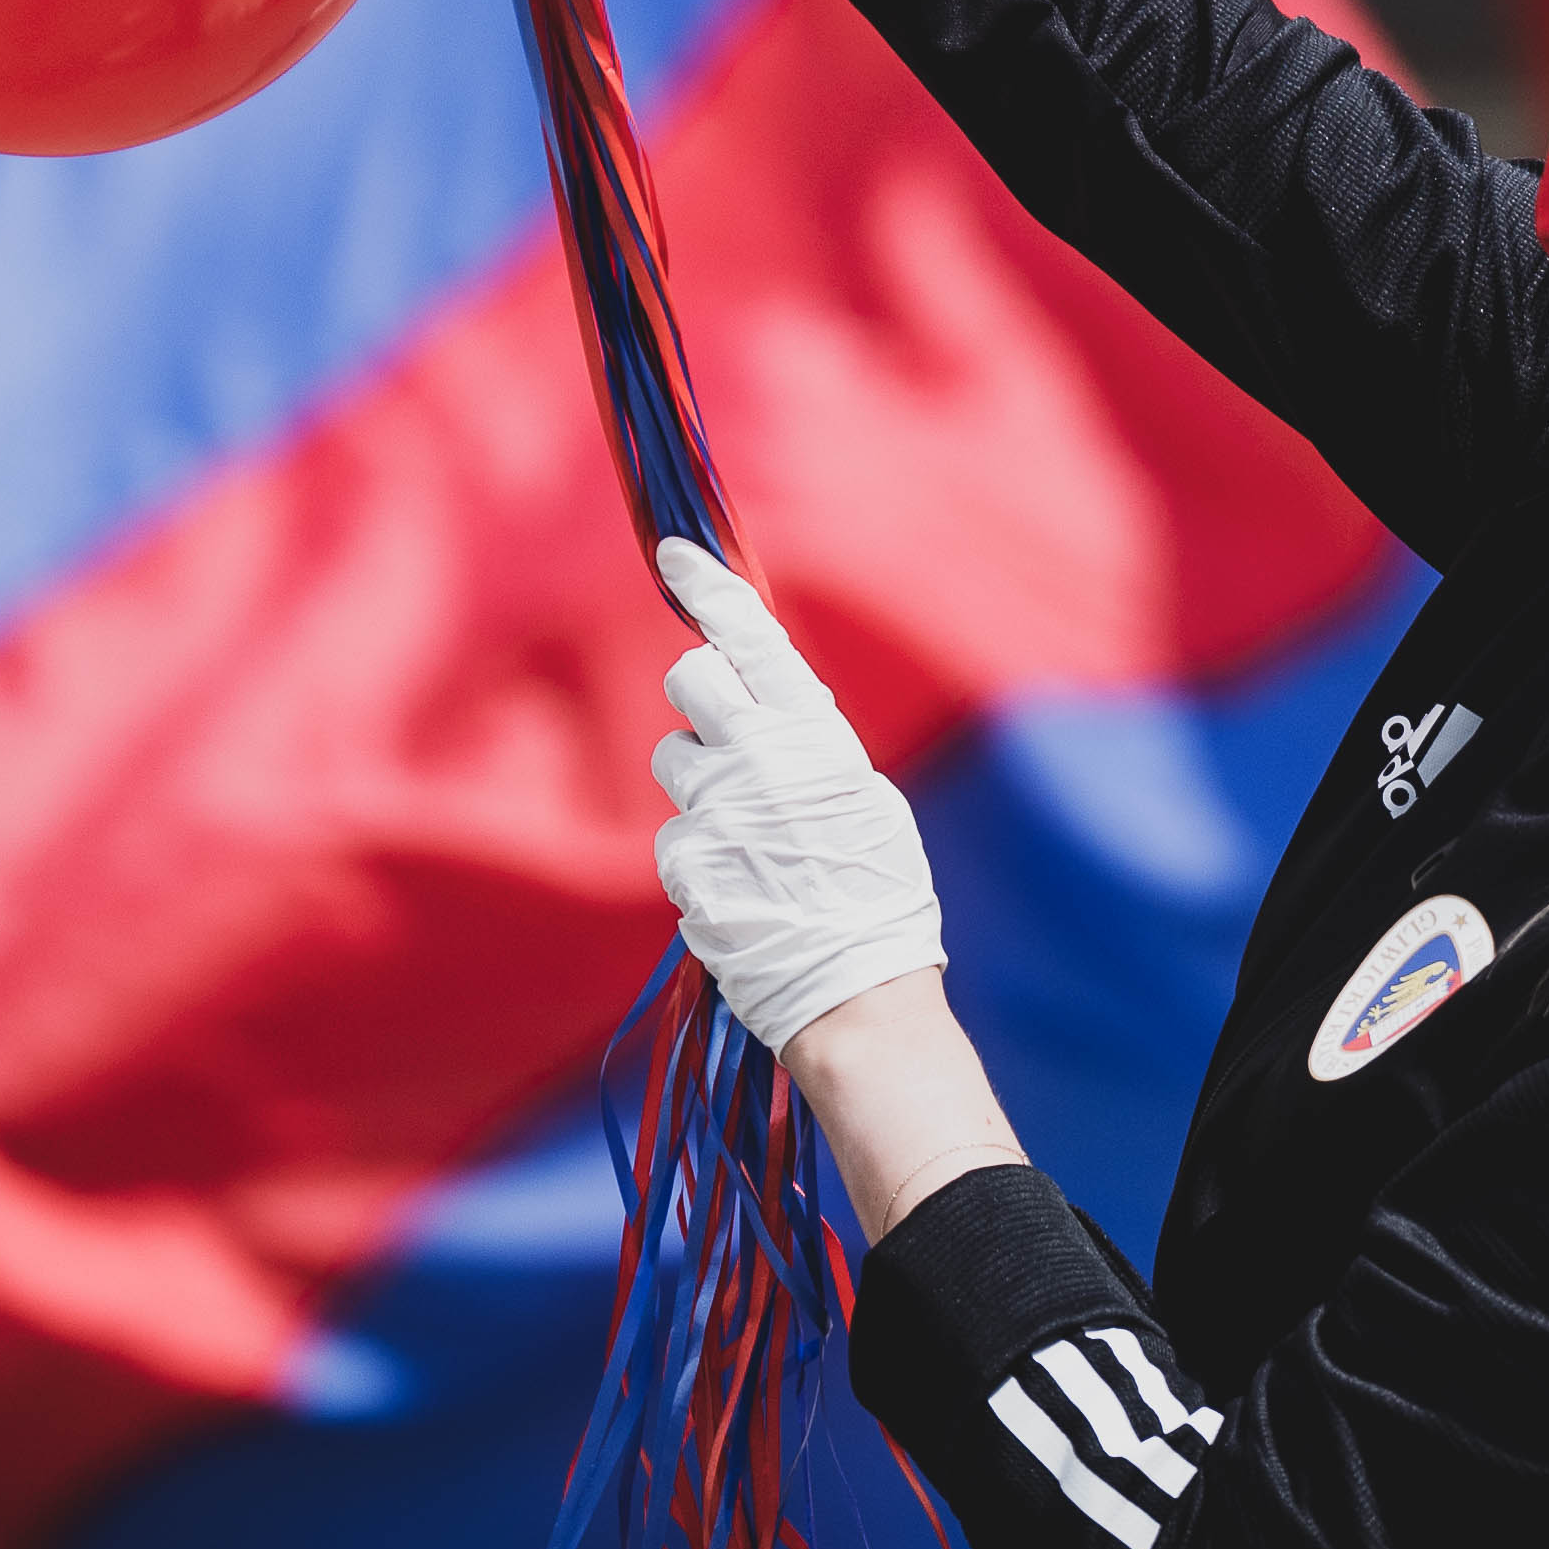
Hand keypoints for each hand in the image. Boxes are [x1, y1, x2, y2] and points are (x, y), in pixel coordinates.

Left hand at [646, 535, 944, 1048]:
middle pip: (691, 678)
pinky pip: (672, 836)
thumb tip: (768, 717)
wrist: (855, 993)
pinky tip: (739, 888)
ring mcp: (716, 811)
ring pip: (673, 759)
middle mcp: (761, 760)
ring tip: (748, 838)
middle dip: (700, 695)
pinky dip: (697, 856)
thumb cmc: (876, 899)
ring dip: (699, 787)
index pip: (753, 638)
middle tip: (727, 736)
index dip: (709, 589)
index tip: (675, 554)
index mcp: (816, 735)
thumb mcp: (864, 801)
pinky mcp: (684, 863)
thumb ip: (809, 751)